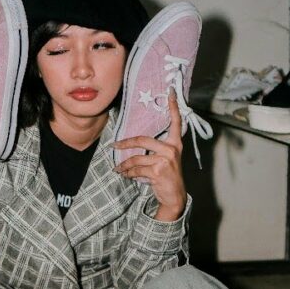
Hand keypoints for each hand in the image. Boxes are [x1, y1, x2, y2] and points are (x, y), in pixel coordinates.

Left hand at [114, 89, 187, 219]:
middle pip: (142, 140)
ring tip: (119, 169)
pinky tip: (126, 175)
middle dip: (125, 143)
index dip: (173, 106)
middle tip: (114, 146)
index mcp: (175, 143)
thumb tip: (134, 142)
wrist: (174, 196)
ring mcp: (166, 159)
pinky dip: (128, 173)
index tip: (170, 92)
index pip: (176, 122)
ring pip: (136, 159)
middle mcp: (172, 149)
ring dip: (124, 165)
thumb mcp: (166, 159)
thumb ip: (156, 148)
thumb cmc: (167, 175)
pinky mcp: (158, 170)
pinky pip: (137, 169)